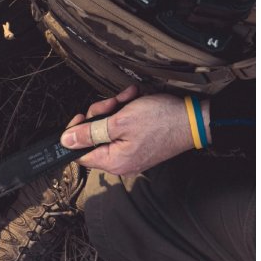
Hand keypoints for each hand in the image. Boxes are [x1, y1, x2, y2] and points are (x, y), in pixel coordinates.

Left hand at [60, 85, 206, 175]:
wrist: (195, 118)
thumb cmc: (162, 120)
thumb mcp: (120, 121)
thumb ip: (90, 132)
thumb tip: (66, 141)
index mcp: (114, 161)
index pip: (79, 153)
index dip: (76, 133)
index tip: (82, 116)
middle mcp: (122, 161)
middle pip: (94, 138)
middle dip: (100, 115)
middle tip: (112, 103)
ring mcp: (132, 152)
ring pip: (109, 129)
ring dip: (115, 109)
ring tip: (127, 99)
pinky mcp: (140, 143)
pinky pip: (124, 128)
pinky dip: (127, 112)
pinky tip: (134, 100)